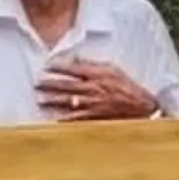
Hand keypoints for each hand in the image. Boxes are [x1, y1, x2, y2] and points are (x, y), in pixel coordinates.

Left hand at [36, 60, 158, 120]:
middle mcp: (93, 89)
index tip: (47, 67)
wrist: (141, 106)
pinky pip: (77, 118)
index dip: (59, 67)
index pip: (74, 69)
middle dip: (50, 84)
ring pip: (69, 102)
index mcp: (97, 75)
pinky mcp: (95, 117)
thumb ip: (93, 65)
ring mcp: (93, 104)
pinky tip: (54, 119)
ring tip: (40, 101)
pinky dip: (65, 119)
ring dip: (53, 101)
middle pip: (67, 85)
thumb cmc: (127, 87)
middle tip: (37, 84)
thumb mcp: (112, 69)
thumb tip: (77, 60)